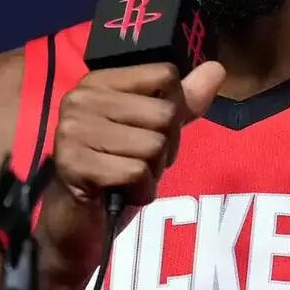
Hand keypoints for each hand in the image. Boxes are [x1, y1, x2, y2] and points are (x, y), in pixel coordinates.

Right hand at [38, 60, 224, 284]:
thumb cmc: (116, 170)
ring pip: (153, 144)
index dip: (173, 109)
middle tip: (139, 162)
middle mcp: (81, 99)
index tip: (150, 131)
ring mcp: (73, 131)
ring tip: (128, 177)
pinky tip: (122, 192)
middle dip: (165, 147)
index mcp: (99, 82)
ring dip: (152, 172)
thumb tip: (216, 68)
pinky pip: (137, 172)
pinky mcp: (74, 165)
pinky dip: (141, 191)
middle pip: (164, 113)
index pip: (165, 75)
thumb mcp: (153, 131)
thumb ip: (183, 101)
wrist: (77, 221)